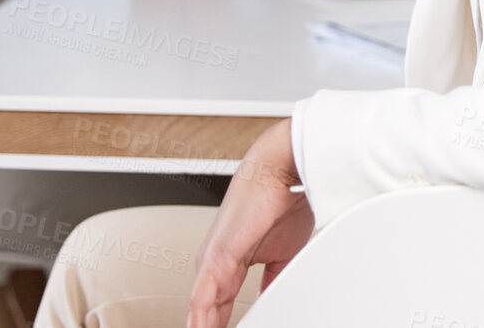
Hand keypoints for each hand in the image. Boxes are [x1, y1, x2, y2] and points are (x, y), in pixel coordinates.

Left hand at [188, 119, 311, 327]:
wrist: (279, 171)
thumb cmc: (281, 202)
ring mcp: (212, 263)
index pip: (219, 309)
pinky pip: (203, 298)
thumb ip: (273, 280)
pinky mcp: (216, 258)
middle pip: (206, 314)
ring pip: (200, 310)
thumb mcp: (282, 255)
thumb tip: (273, 301)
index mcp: (229, 267)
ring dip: (202, 326)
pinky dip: (201, 319)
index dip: (220, 327)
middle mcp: (215, 267)